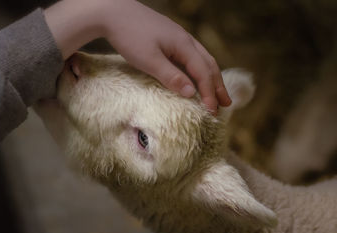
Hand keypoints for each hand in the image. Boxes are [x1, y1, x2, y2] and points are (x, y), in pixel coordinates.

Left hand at [45, 0, 230, 113]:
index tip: (213, 111)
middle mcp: (186, 40)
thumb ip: (171, 77)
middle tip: (227, 104)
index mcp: (183, 45)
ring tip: (217, 91)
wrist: (114, 11)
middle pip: (208, 64)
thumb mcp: (149, 60)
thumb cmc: (129, 36)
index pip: (203, 73)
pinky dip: (199, 68)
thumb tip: (192, 93)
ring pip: (202, 58)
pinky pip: (192, 55)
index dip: (209, 93)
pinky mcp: (169, 37)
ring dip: (211, 76)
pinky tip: (196, 74)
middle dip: (218, 85)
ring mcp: (178, 37)